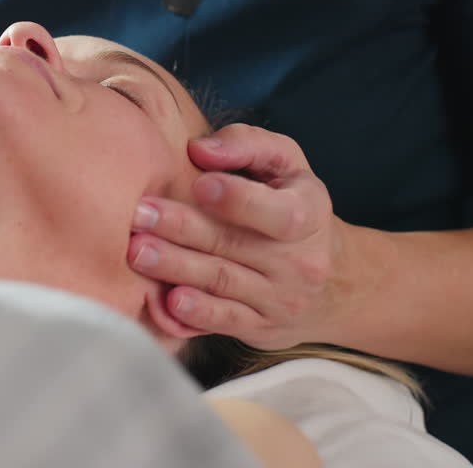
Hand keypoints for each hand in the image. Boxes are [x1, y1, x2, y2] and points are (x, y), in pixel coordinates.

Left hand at [127, 124, 359, 349]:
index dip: (239, 199)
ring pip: (221, 281)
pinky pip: (225, 321)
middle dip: (182, 229)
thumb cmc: (290, 204)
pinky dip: (195, 313)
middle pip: (233, 244)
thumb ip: (246, 145)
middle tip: (138, 215)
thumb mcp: (285, 165)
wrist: (335, 282)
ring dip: (175, 267)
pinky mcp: (261, 326)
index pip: (278, 212)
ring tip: (136, 252)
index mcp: (308, 213)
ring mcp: (281, 298)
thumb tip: (199, 150)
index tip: (199, 185)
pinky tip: (166, 300)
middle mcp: (299, 260)